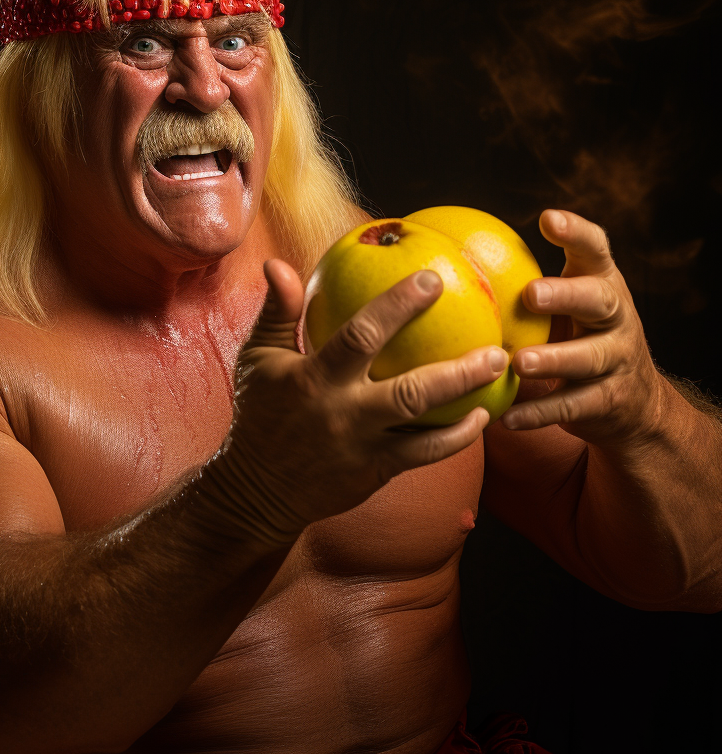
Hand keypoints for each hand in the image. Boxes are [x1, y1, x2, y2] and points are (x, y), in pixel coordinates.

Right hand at [210, 259, 507, 542]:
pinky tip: (480, 417)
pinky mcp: (375, 472)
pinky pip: (424, 455)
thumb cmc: (260, 412)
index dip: (398, 306)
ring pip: (424, 427)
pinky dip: (455, 437)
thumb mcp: (258, 357)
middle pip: (409, 390)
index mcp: (314, 379)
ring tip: (498, 372)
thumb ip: (279, 311)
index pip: (360, 336)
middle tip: (494, 341)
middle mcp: (343, 413)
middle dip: (456, 368)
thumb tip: (279, 264)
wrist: (255, 489)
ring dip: (466, 400)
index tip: (433, 279)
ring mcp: (362, 447)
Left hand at [501, 209, 665, 446]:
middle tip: (531, 294)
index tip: (548, 218)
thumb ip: (527, 282)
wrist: (635, 404)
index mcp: (602, 285)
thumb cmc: (578, 337)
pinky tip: (507, 418)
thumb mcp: (566, 306)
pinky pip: (572, 405)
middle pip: (599, 300)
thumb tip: (448, 256)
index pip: (596, 250)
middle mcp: (618, 317)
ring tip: (518, 363)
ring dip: (553, 360)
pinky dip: (540, 412)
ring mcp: (618, 360)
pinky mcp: (610, 401)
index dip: (577, 233)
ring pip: (589, 357)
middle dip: (567, 295)